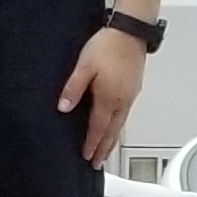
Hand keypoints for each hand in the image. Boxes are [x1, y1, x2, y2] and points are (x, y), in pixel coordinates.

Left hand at [57, 25, 147, 165]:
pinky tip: (113, 128)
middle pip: (112, 132)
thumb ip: (73, 88)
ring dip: (111, 140)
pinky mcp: (132, 89)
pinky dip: (117, 127)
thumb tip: (63, 108)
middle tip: (97, 164)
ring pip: (120, 125)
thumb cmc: (107, 46)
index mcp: (109, 98)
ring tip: (105, 151)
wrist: (130, 32)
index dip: (92, 144)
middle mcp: (122, 101)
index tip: (87, 157)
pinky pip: (124, 115)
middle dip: (104, 149)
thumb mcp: (84, 66)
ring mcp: (130, 96)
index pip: (98, 128)